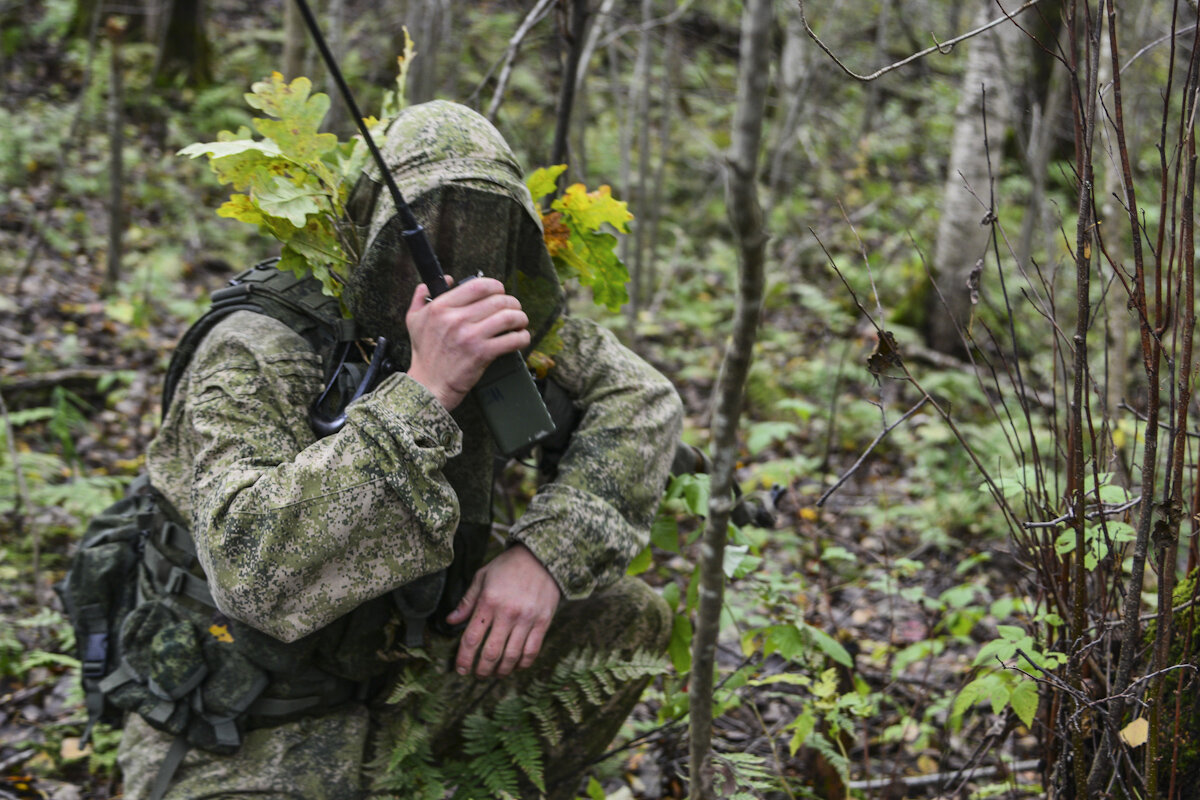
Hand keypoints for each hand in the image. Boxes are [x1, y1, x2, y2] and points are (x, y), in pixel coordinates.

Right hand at [405, 277, 530, 410]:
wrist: (428, 385)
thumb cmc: (424, 354)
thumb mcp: (414, 320)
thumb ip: (423, 296)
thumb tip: (445, 279)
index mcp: (440, 307)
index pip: (478, 285)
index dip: (496, 286)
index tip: (500, 292)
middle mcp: (455, 319)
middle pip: (498, 300)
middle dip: (512, 303)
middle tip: (514, 309)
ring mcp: (469, 336)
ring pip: (508, 317)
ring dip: (520, 318)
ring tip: (520, 322)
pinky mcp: (481, 354)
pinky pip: (512, 339)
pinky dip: (522, 337)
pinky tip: (521, 338)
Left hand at [445, 544, 561, 676]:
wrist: (542, 556)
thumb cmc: (508, 566)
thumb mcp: (482, 577)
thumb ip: (467, 601)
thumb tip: (450, 621)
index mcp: (488, 601)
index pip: (471, 638)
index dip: (464, 658)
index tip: (460, 669)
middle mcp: (507, 613)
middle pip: (491, 652)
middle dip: (482, 669)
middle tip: (478, 675)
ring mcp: (527, 618)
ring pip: (512, 656)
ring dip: (502, 670)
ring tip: (495, 673)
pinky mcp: (543, 621)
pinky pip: (532, 650)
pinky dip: (522, 663)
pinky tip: (515, 666)